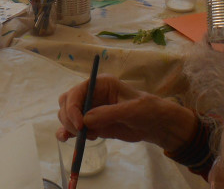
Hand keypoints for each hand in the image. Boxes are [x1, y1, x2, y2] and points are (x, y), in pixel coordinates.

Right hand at [56, 74, 196, 151]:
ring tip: (80, 137)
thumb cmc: (147, 110)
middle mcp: (92, 94)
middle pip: (67, 102)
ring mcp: (91, 109)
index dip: (73, 106)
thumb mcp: (131, 111)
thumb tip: (85, 120)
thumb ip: (108, 114)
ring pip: (67, 114)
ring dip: (68, 126)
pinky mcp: (92, 124)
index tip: (79, 124)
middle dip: (68, 117)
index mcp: (101, 84)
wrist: (156, 125)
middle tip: (79, 132)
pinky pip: (74, 127)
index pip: (77, 91)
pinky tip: (71, 140)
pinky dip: (68, 133)